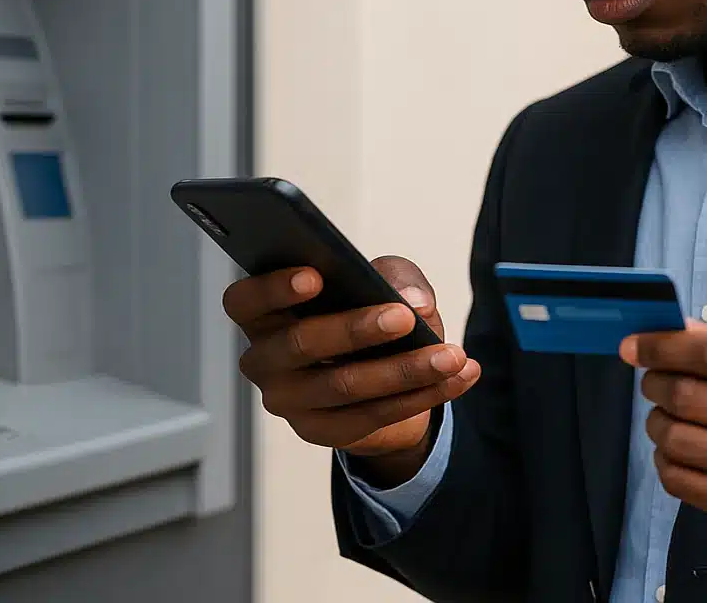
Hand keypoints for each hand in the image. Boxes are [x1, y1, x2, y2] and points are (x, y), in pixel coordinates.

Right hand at [224, 255, 480, 485]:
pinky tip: (460, 376)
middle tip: (404, 317)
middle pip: (299, 344)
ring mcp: (289, 400)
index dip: (275, 288)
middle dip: (356, 329)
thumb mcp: (383, 281)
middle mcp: (265, 359)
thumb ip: (396, 277)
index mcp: (264, 313)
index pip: (245, 300)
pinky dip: (424, 395)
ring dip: (405, 370)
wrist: (381, 375)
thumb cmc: (367, 311)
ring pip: (343, 386)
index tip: (316, 275)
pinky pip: (372, 417)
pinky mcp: (321, 432)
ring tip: (451, 355)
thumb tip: (416, 302)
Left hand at [621, 322, 706, 550]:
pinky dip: (667, 459)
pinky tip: (678, 447)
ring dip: (658, 421)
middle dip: (658, 382)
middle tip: (653, 378)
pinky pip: (683, 484)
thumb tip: (672, 331)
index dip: (666, 347)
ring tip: (666, 413)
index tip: (636, 344)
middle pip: (693, 399)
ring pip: (680, 442)